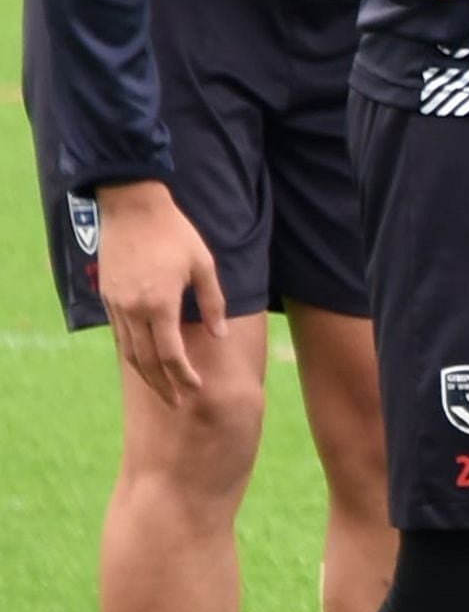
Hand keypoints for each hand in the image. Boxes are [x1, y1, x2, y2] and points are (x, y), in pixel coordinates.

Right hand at [92, 177, 222, 401]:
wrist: (132, 207)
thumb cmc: (175, 233)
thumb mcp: (204, 265)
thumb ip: (212, 303)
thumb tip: (218, 336)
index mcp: (160, 304)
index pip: (170, 354)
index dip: (183, 375)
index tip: (196, 389)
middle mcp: (133, 309)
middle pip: (146, 361)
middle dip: (162, 385)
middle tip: (177, 404)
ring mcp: (116, 304)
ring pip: (128, 351)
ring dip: (145, 374)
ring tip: (161, 390)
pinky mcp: (108, 297)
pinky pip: (119, 334)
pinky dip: (131, 353)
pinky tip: (143, 362)